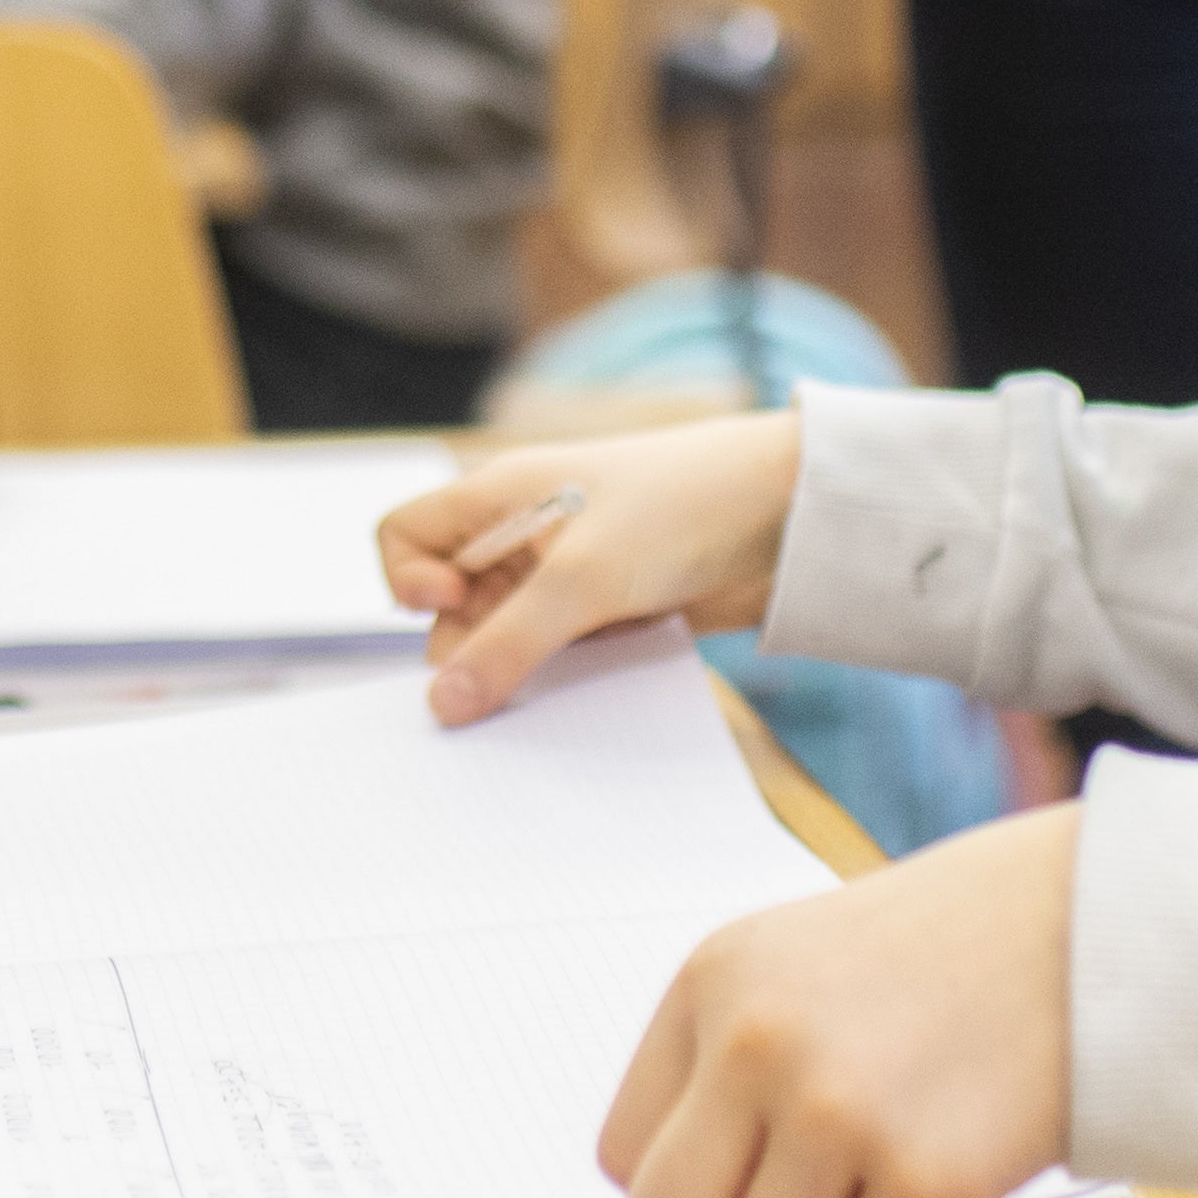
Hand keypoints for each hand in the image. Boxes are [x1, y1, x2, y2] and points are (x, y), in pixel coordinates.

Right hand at [378, 412, 800, 724]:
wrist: (791, 511)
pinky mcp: (612, 606)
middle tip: (514, 671)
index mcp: (499, 494)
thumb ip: (506, 644)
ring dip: (524, 668)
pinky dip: (567, 675)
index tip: (451, 607)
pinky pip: (562, 652)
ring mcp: (568, 570)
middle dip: (471, 645)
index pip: (406, 536)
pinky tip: (596, 685)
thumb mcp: (582, 579)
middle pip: (454, 602)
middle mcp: (523, 530)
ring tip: (563, 679)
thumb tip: (442, 704)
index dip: (409, 579)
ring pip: (509, 635)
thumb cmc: (681, 507)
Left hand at [605, 806, 1081, 1197]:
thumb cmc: (933, 961)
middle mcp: (756, 1045)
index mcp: (708, 985)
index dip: (686, 1184)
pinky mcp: (926, 1178)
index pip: (619, 1158)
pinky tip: (938, 1180)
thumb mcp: (785, 966)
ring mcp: (838, 1113)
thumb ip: (713, 1068)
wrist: (1082, 931)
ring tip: (880, 1173)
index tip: (744, 1171)